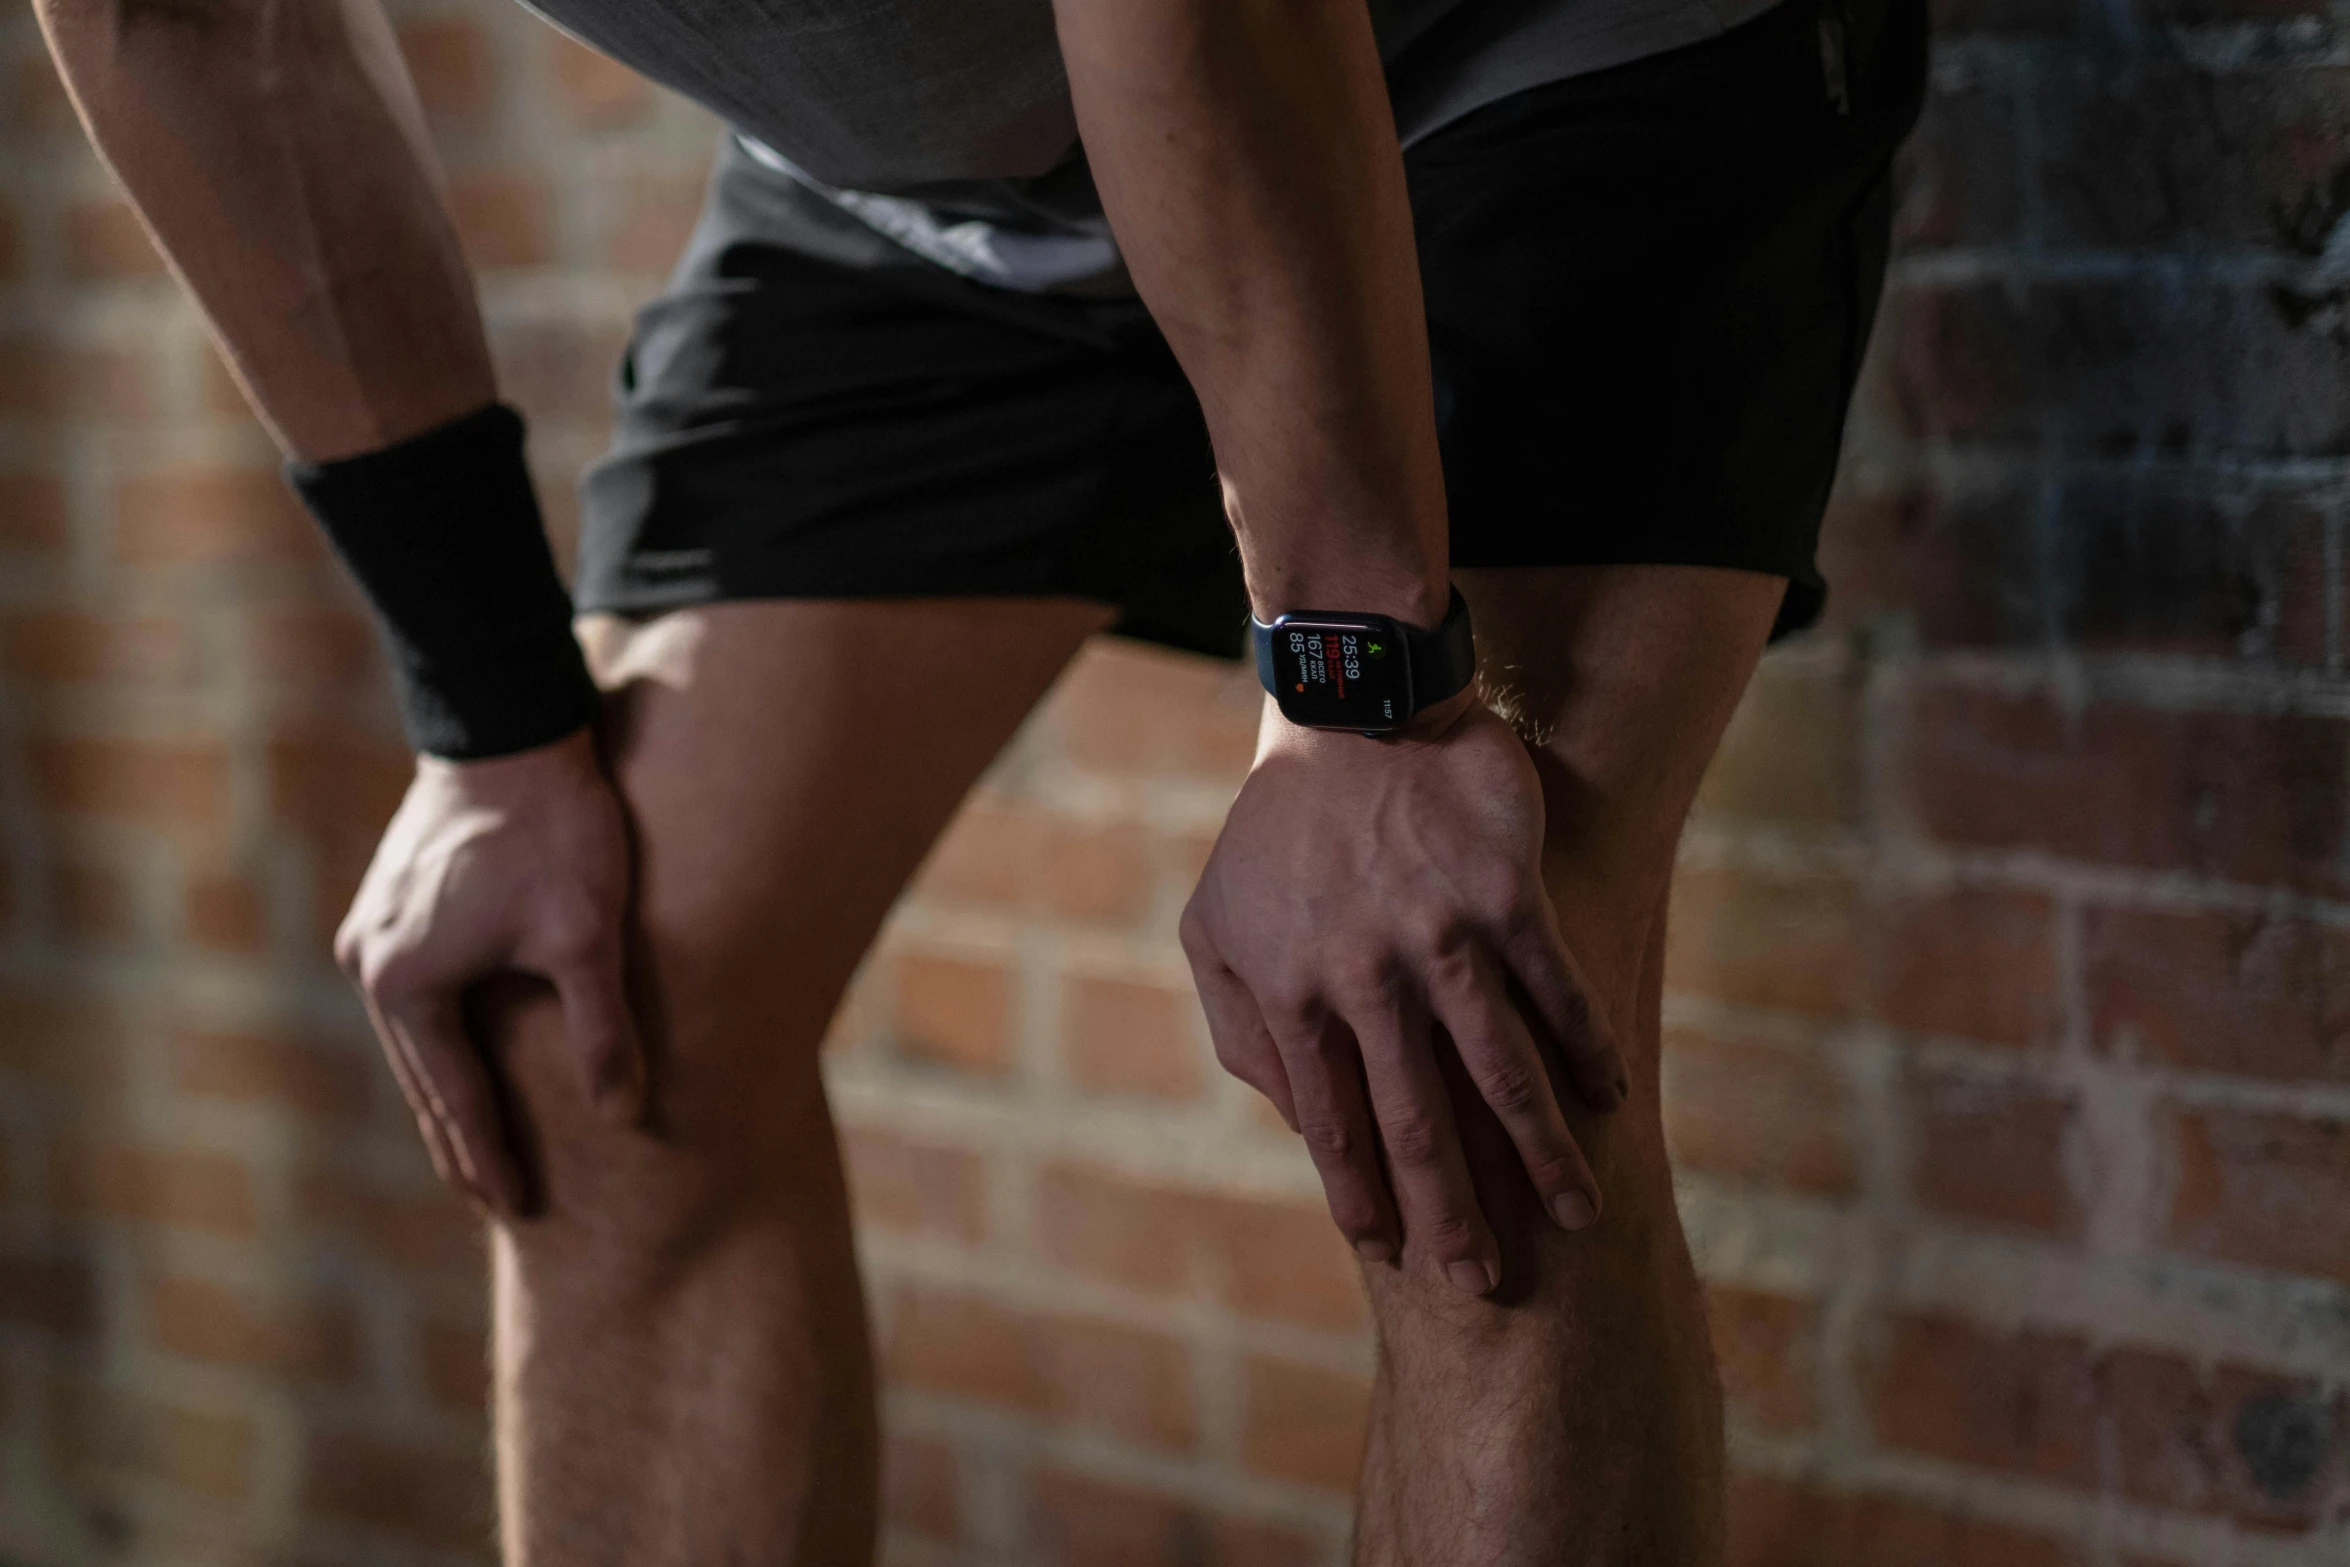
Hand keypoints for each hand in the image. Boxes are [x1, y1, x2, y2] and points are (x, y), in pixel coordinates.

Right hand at [334, 727, 639, 1216]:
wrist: (510, 728)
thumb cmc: (554, 831)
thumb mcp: (587, 937)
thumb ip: (602, 1032)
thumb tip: (626, 1117)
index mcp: (408, 986)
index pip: (457, 1098)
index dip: (491, 1157)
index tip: (518, 1209)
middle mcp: (371, 965)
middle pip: (425, 1078)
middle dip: (462, 1141)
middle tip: (496, 1203)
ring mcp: (372, 931)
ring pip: (418, 1038)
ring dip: (450, 1090)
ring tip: (480, 1145)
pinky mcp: (391, 901)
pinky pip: (418, 996)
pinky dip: (444, 1038)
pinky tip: (467, 1055)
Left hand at [1180, 697, 1626, 1294]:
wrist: (1351, 709)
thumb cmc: (1276, 830)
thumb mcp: (1215, 926)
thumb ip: (1245, 1029)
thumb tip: (1296, 1119)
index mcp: (1294, 992)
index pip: (1335, 1122)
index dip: (1366, 1194)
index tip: (1394, 1251)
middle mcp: (1369, 978)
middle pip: (1418, 1120)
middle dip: (1455, 1210)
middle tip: (1486, 1281)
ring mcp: (1441, 935)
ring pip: (1499, 1069)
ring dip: (1540, 1151)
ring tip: (1577, 1212)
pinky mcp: (1507, 892)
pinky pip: (1556, 986)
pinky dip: (1585, 1045)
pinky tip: (1608, 1096)